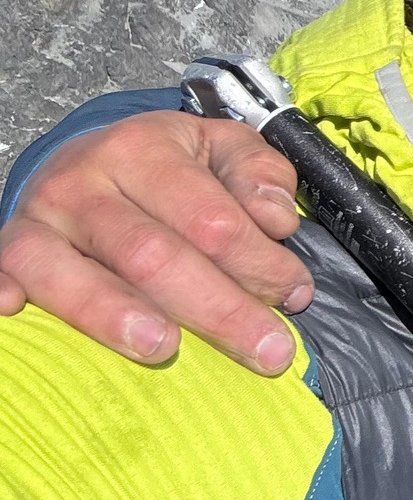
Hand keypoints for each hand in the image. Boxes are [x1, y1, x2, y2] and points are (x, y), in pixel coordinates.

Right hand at [0, 111, 311, 374]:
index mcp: (147, 149)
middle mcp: (85, 181)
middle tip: (268, 351)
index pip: (211, 219)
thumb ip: (260, 176)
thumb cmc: (169, 165)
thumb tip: (276, 220)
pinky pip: (1, 272)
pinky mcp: (7, 251)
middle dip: (217, 309)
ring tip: (164, 350)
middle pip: (153, 254)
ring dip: (117, 316)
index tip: (295, 296)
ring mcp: (40, 219)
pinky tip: (13, 313)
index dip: (259, 263)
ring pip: (76, 274)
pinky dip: (1, 292)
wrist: (85, 153)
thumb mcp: (224, 148)